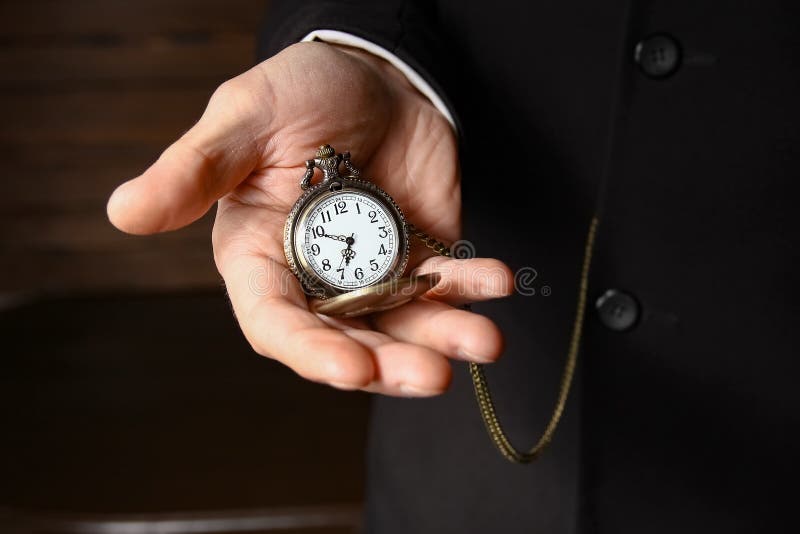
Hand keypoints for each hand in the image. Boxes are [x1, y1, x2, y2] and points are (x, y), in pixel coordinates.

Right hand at [107, 42, 513, 395]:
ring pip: (406, 326)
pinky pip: (449, 286)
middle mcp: (317, 280)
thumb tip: (123, 212)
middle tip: (432, 375)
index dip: (310, 351)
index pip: (277, 322)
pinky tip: (499, 282)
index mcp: (263, 258)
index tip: (352, 368)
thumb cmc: (298, 93)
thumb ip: (194, 169)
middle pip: (350, 340)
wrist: (375, 75)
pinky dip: (475, 288)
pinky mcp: (423, 257)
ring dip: (445, 340)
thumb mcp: (243, 120)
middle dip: (390, 363)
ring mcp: (376, 273)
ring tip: (484, 344)